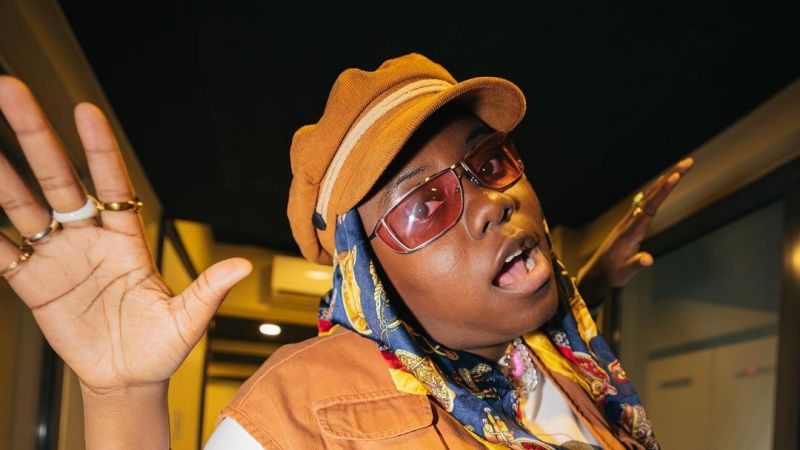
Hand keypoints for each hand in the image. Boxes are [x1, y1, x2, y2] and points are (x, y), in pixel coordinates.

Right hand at [0, 77, 251, 394]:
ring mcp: (57, 257)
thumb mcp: (188, 320)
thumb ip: (207, 290)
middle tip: (13, 91)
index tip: (86, 110)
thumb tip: (241, 266)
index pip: (112, 184)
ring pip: (23, 205)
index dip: (100, 149)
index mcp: (127, 239)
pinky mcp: (31, 283)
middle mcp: (89, 239)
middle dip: (37, 137)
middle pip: (60, 180)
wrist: (128, 379)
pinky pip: (0, 250)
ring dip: (0, 173)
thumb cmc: (161, 347)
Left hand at [576, 157, 693, 306]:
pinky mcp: (630, 223)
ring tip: (681, 168)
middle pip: (653, 194)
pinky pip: (646, 202)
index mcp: (632, 230)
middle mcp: (631, 220)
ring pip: (649, 196)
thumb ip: (637, 264)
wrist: (598, 272)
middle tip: (688, 162)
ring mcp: (630, 220)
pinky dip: (657, 191)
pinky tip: (662, 184)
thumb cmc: (614, 272)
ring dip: (665, 181)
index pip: (651, 205)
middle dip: (671, 177)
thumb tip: (647, 259)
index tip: (675, 176)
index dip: (663, 191)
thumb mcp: (626, 272)